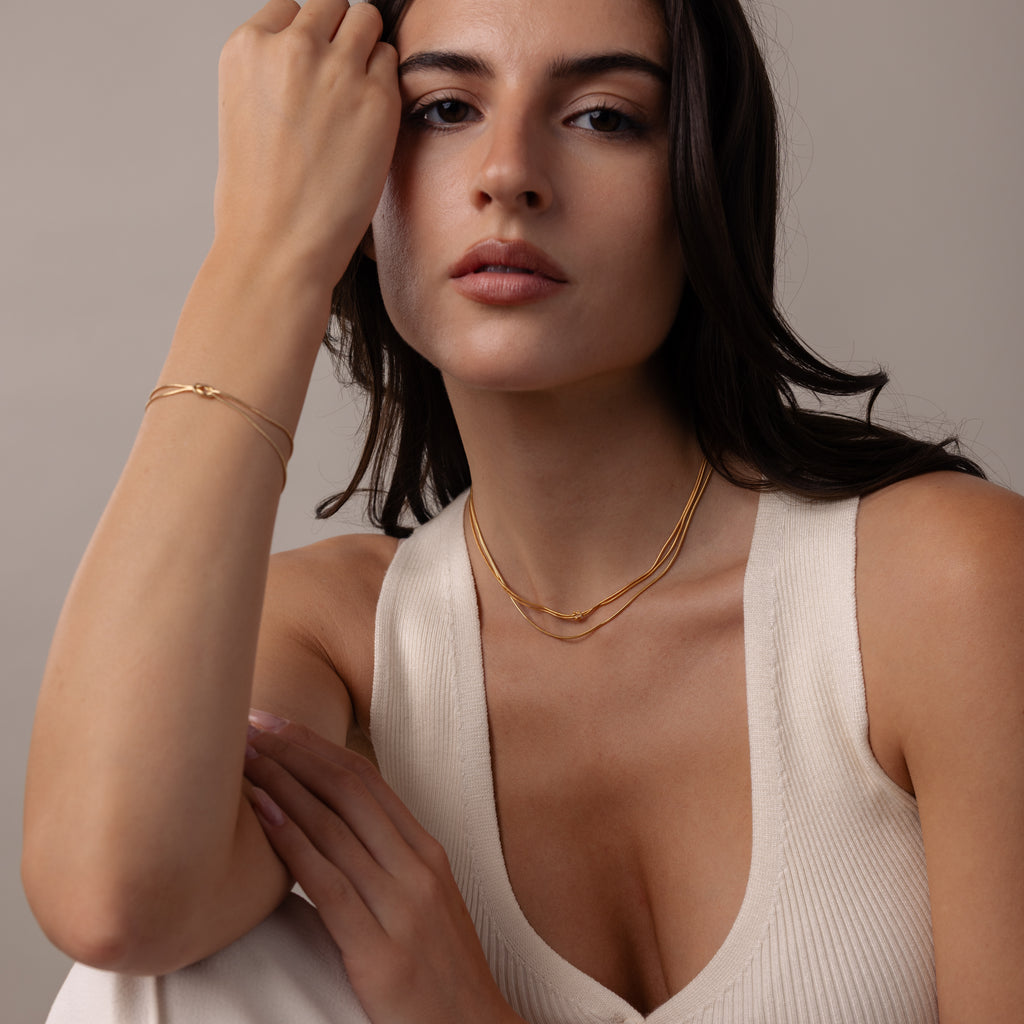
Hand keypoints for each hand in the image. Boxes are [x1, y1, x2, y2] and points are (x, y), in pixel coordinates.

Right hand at [214, 0, 399, 289]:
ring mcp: (337, 68)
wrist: (277, 247)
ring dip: (368, 52)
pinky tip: (374, 124)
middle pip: (332, 7)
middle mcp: (291, 46)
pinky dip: (387, 86)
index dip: (306, 42)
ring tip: (360, 101)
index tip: (311, 76)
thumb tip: (306, 67)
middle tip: (343, 86)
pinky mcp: (377, 98)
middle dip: (340, 38)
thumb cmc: (257, 202)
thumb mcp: (243, 117)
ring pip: (367, 21)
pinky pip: (393, 64)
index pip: (290, 11)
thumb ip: (271, 77)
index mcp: (247, 48)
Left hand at [244, 712, 525, 1023]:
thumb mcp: (425, 903)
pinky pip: (329, 882)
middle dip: (295, 751)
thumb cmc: (440, 971)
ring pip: (334, 825)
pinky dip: (292, 842)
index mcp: (427, 851)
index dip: (318, 746)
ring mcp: (402, 904)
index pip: (367, 780)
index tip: (279, 724)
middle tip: (251, 725)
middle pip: (348, 789)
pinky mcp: (380, 949)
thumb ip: (386, 862)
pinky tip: (262, 815)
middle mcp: (417, 866)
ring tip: (243, 759)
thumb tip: (330, 828)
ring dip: (283, 785)